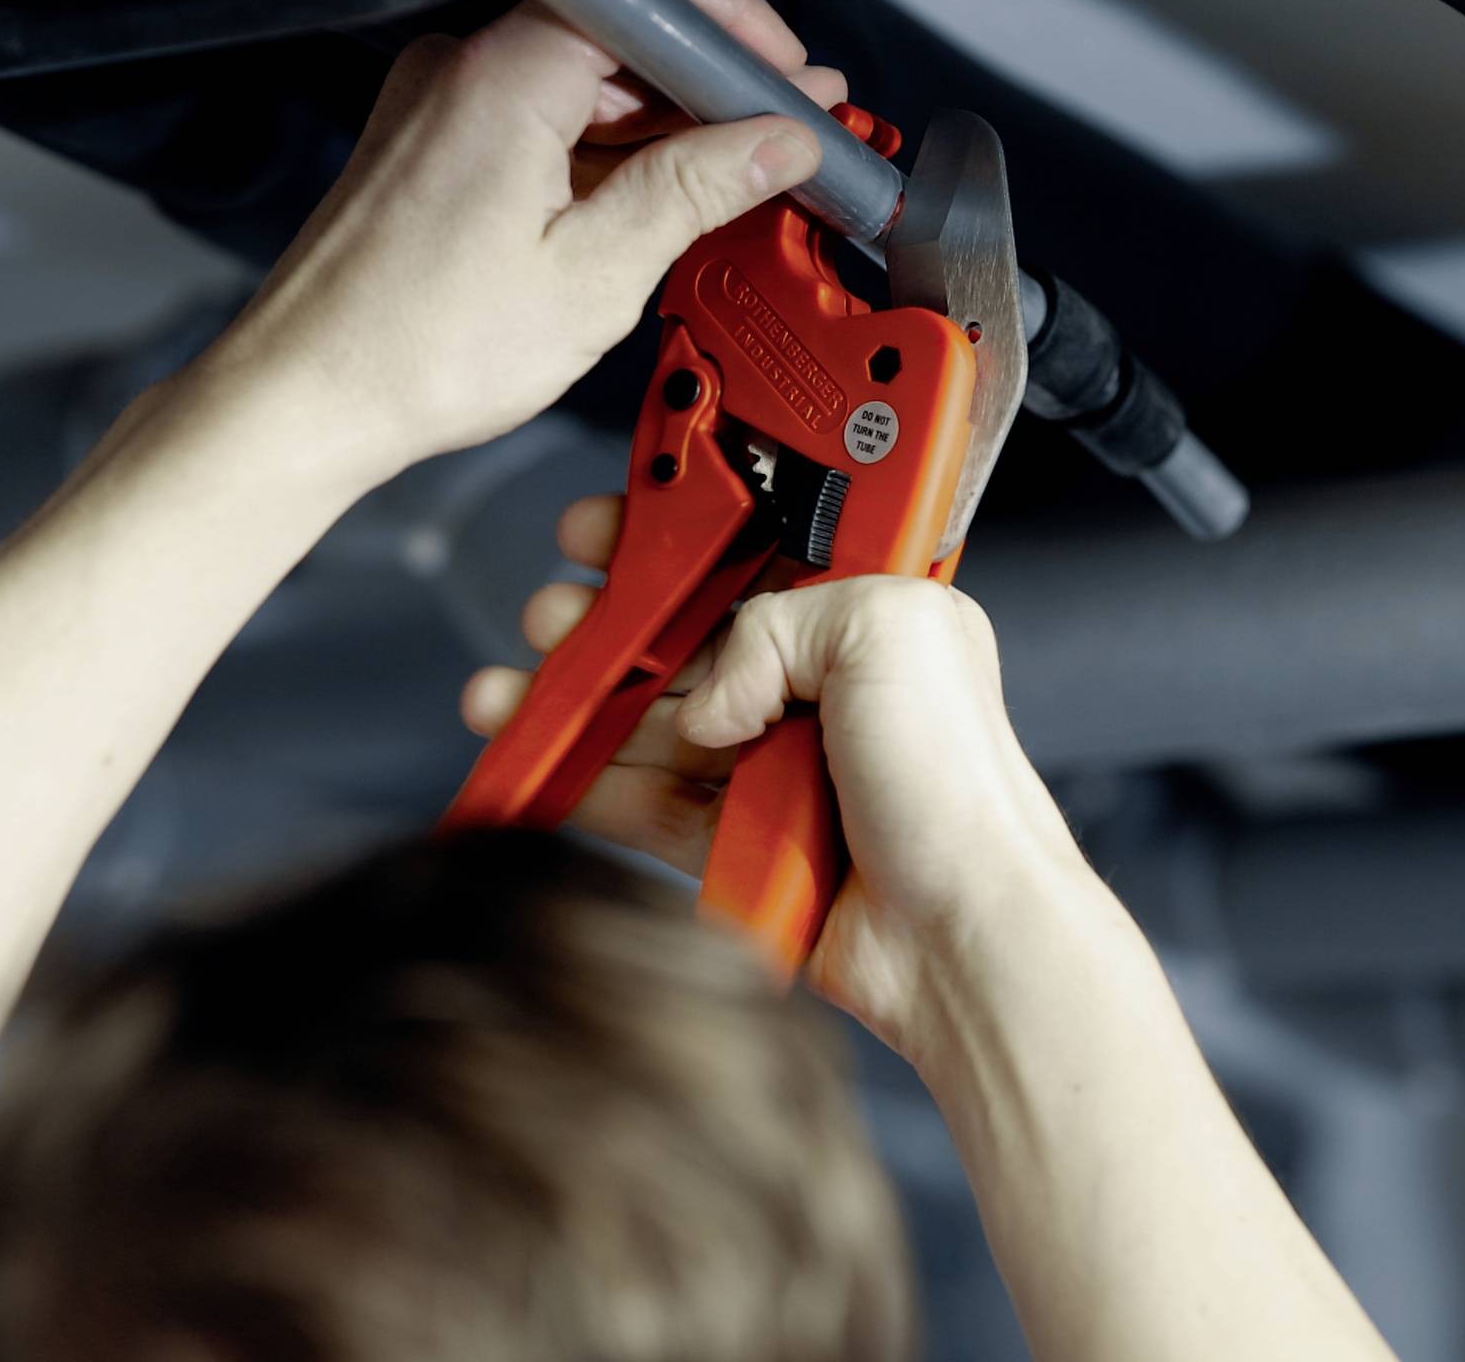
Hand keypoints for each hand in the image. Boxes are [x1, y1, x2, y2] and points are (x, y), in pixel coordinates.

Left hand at [189, 0, 846, 486]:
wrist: (306, 399)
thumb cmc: (416, 351)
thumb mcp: (594, 276)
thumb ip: (695, 189)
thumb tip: (777, 141)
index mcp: (503, 77)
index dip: (735, 20)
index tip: (790, 76)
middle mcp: (462, 69)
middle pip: (620, 28)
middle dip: (714, 78)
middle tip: (789, 129)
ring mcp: (442, 103)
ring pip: (585, 77)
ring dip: (665, 120)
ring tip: (738, 174)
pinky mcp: (433, 144)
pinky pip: (543, 115)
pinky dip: (607, 149)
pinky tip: (657, 196)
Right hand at [461, 496, 1099, 1056]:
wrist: (958, 933)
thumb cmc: (957, 787)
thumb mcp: (891, 631)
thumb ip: (779, 620)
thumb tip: (707, 689)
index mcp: (866, 618)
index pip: (750, 558)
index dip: (674, 539)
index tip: (610, 530)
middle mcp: (821, 688)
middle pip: (684, 640)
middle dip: (604, 624)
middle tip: (547, 618)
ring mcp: (777, 767)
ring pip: (650, 722)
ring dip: (575, 706)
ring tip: (506, 695)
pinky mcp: (740, 842)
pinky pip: (644, 803)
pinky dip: (586, 785)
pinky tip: (534, 767)